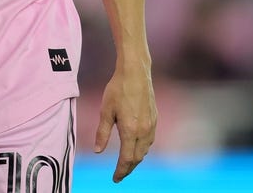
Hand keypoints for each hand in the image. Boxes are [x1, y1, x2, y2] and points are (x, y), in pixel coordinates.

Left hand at [94, 63, 156, 182]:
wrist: (135, 73)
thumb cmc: (117, 89)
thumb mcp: (105, 111)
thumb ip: (102, 133)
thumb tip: (98, 151)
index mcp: (130, 131)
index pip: (126, 159)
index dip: (121, 171)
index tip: (115, 179)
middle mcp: (143, 131)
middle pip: (137, 158)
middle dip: (128, 168)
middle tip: (120, 174)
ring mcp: (151, 125)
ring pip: (145, 150)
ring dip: (136, 158)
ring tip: (127, 162)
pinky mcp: (154, 118)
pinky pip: (149, 140)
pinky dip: (142, 148)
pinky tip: (136, 146)